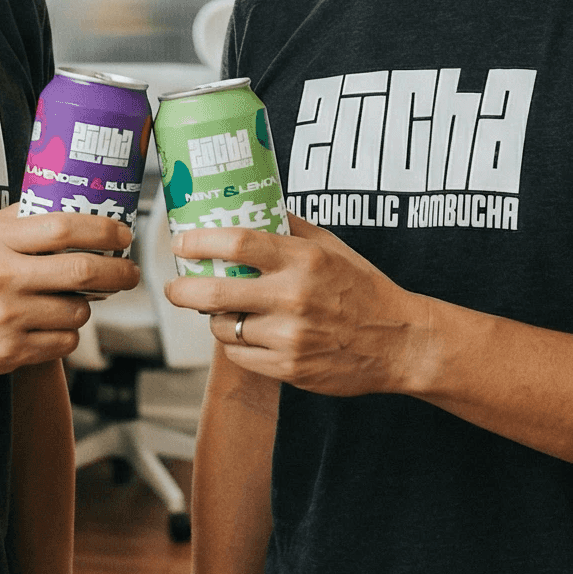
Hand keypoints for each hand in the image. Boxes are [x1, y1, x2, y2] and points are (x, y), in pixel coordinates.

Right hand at [0, 205, 139, 380]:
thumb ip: (22, 220)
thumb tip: (75, 206)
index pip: (64, 227)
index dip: (103, 230)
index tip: (123, 233)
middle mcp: (2, 278)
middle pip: (82, 271)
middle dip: (119, 271)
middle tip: (131, 271)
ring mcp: (7, 319)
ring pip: (77, 311)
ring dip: (84, 305)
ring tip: (69, 299)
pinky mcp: (9, 353)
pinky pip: (64, 343)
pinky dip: (66, 333)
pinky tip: (48, 324)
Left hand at [164, 214, 427, 396]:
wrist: (398, 342)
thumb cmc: (362, 288)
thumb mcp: (331, 246)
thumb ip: (290, 227)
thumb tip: (251, 205)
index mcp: (303, 260)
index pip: (237, 243)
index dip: (200, 241)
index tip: (181, 242)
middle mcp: (293, 298)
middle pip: (215, 293)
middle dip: (182, 289)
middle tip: (174, 286)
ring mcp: (289, 337)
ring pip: (223, 328)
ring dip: (215, 319)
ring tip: (226, 311)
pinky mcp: (288, 368)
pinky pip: (240, 355)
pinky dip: (236, 344)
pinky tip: (249, 334)